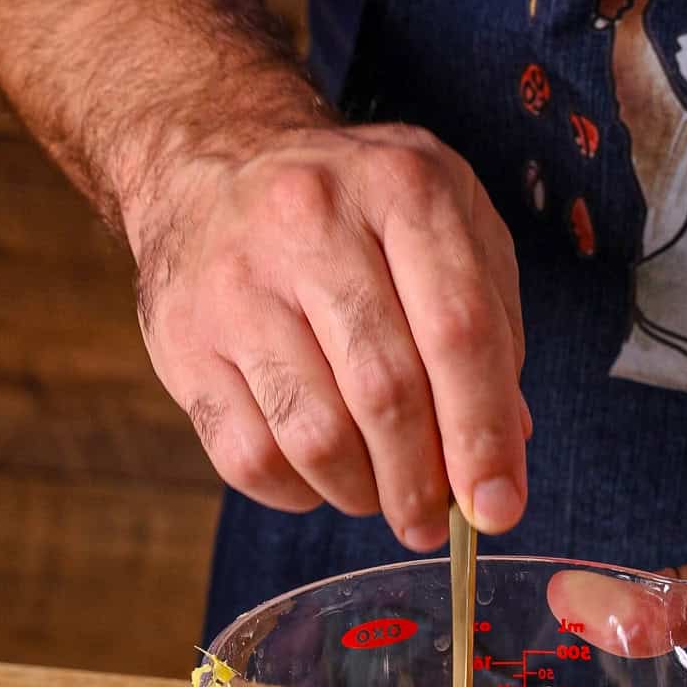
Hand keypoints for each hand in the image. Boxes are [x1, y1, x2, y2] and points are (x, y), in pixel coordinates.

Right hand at [132, 120, 529, 549]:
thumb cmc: (355, 212)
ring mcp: (237, 282)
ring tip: (380, 494)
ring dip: (361, 492)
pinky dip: (296, 492)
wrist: (212, 164)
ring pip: (315, 435)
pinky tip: (318, 477)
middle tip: (434, 522)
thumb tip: (505, 449)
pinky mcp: (182, 339)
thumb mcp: (446, 225)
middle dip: (422, 481)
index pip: (458, 332)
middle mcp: (312, 222)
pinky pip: (249, 455)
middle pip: (386, 392)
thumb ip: (491, 326)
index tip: (498, 507)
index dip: (483, 434)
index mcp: (402, 186)